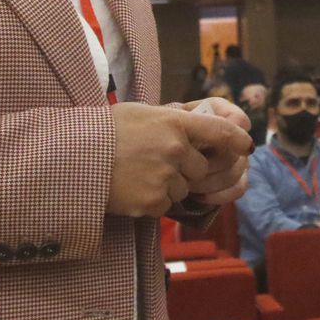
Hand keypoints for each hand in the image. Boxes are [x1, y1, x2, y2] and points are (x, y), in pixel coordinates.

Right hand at [107, 102, 252, 217]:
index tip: (246, 146)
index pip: (220, 131)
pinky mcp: (153, 202)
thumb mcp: (142, 113)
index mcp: (174, 123)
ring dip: (168, 186)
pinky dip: (152, 201)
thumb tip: (199, 127)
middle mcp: (175, 149)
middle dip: (186, 170)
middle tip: (156, 163)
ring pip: (183, 189)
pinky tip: (131, 189)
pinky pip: (165, 205)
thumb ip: (173, 121)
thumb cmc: (104, 131)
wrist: (73, 159)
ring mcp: (165, 177)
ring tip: (138, 175)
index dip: (237, 140)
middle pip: (200, 169)